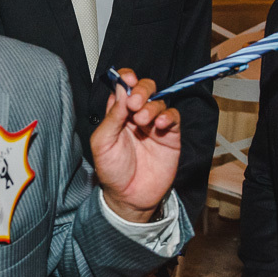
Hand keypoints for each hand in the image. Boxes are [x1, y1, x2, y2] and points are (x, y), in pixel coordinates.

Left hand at [91, 68, 180, 221]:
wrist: (129, 197)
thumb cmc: (112, 171)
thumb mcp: (103, 142)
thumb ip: (112, 116)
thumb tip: (121, 89)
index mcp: (117, 114)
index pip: (123, 87)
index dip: (126, 79)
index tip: (127, 78)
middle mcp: (136, 116)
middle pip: (144, 89)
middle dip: (141, 90)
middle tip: (135, 102)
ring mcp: (154, 125)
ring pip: (159, 101)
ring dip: (152, 106)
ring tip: (142, 120)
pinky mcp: (170, 136)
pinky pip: (174, 118)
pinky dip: (169, 116)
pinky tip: (160, 124)